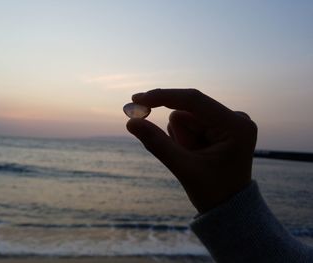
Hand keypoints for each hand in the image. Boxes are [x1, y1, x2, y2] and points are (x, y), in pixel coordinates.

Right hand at [126, 89, 256, 212]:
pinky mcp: (219, 126)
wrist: (228, 208)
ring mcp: (228, 121)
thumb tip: (130, 122)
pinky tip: (196, 155)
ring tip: (194, 159)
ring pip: (186, 117)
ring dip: (181, 138)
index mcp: (235, 125)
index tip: (137, 99)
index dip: (163, 97)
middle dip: (178, 134)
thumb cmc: (213, 193)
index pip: (193, 100)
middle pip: (187, 112)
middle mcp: (235, 118)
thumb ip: (157, 143)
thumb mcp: (184, 168)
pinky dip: (185, 139)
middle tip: (181, 156)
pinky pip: (190, 123)